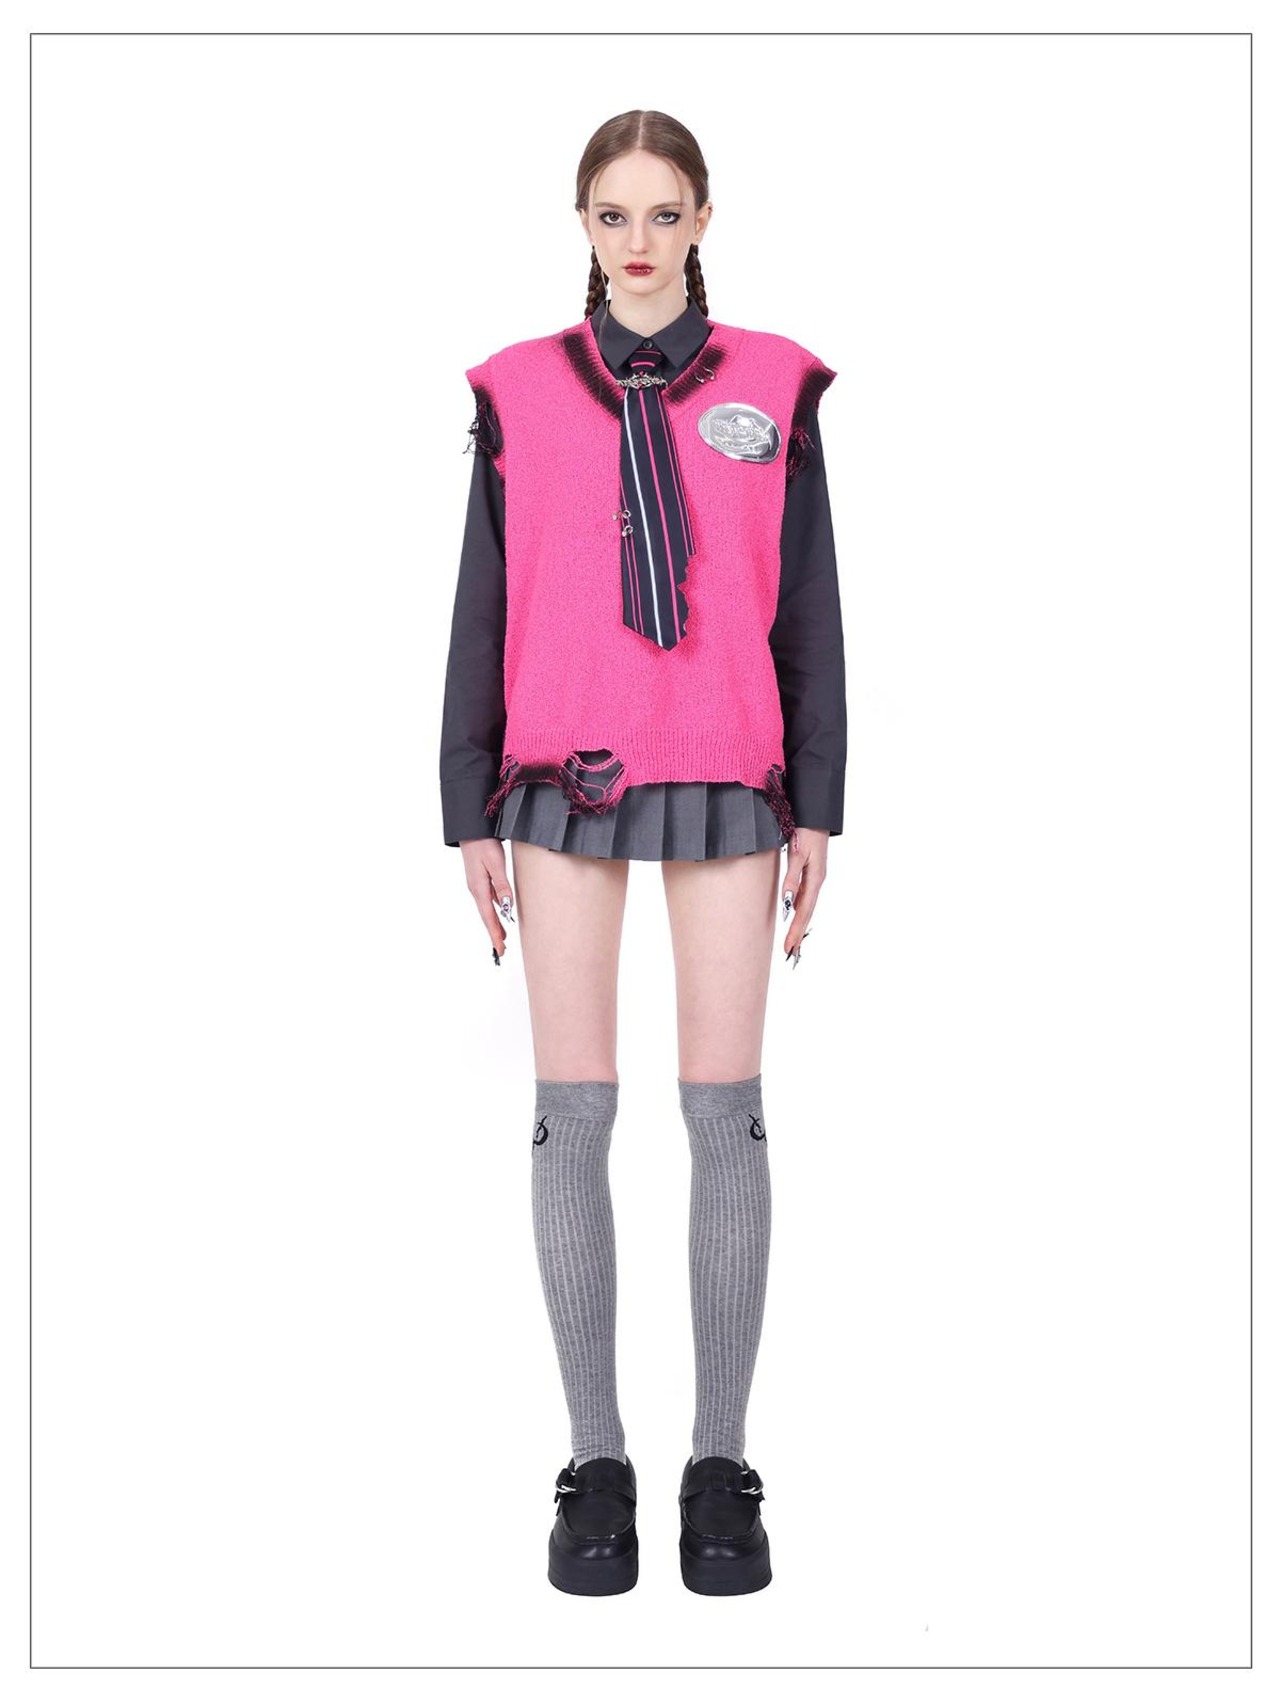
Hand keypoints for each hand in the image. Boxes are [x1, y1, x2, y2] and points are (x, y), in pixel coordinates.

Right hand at [459, 837, 515, 963]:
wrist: (470, 829)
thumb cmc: (483, 843)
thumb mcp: (495, 863)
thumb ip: (502, 885)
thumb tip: (507, 907)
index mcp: (479, 888)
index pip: (489, 917)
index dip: (495, 934)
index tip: (500, 949)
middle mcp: (476, 889)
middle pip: (487, 917)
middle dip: (494, 934)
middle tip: (501, 950)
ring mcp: (477, 884)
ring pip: (487, 909)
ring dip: (494, 923)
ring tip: (503, 936)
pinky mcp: (480, 878)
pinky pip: (488, 900)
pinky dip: (494, 910)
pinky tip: (501, 912)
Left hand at [780, 827, 828, 965]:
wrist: (817, 812)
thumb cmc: (806, 830)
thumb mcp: (797, 853)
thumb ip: (791, 877)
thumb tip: (787, 902)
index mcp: (815, 879)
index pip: (804, 911)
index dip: (796, 930)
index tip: (789, 947)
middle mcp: (817, 881)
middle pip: (807, 913)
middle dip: (799, 934)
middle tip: (790, 953)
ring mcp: (816, 877)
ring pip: (806, 906)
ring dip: (800, 924)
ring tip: (793, 941)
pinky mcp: (812, 871)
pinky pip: (805, 896)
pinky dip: (800, 910)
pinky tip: (793, 914)